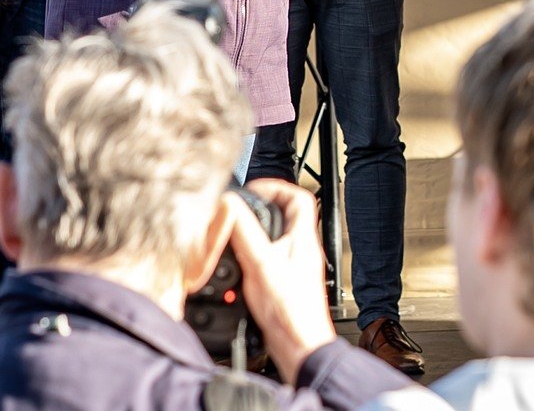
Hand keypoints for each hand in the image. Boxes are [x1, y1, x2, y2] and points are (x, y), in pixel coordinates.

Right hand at [226, 179, 336, 384]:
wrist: (299, 346)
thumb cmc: (290, 311)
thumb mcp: (261, 263)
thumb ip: (245, 232)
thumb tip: (230, 205)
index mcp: (303, 239)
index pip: (300, 197)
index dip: (277, 187)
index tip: (254, 191)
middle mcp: (301, 251)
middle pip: (284, 217)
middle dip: (260, 210)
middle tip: (240, 212)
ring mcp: (294, 268)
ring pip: (274, 239)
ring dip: (253, 235)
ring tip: (235, 236)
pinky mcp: (284, 284)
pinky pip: (267, 260)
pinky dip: (251, 259)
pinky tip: (238, 269)